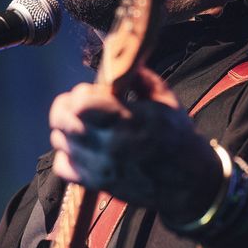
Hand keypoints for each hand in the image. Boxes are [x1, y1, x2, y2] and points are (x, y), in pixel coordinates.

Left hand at [49, 66, 221, 223]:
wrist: (188, 182)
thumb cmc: (179, 139)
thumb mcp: (166, 100)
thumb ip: (141, 79)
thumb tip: (122, 63)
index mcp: (129, 121)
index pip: (81, 103)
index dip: (82, 93)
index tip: (94, 92)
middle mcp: (110, 146)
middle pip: (62, 120)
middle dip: (68, 106)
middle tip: (81, 105)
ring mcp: (100, 167)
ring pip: (59, 140)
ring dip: (67, 128)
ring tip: (85, 125)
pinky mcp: (96, 184)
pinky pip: (62, 166)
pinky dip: (67, 154)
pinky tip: (83, 148)